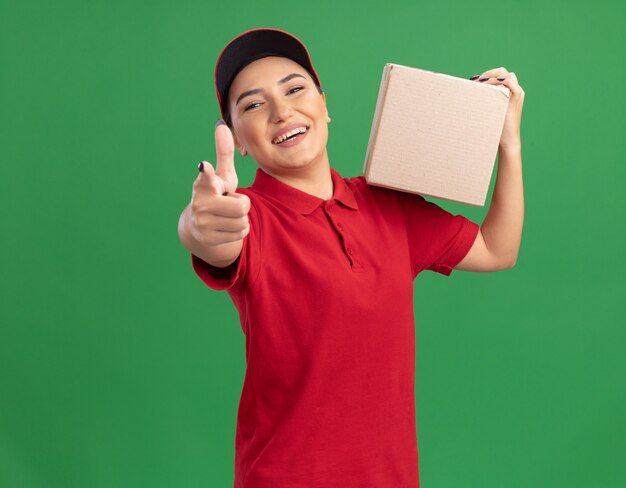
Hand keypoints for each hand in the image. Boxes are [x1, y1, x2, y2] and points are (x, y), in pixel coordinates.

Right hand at [189, 122, 250, 245]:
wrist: (200, 226)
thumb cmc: (217, 194)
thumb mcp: (223, 175)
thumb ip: (224, 152)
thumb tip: (221, 124)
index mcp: (204, 185)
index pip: (207, 177)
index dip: (207, 172)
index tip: (204, 165)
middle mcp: (200, 204)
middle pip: (243, 206)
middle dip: (243, 204)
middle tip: (230, 203)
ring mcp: (203, 223)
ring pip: (243, 221)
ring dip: (241, 218)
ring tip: (227, 215)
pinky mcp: (209, 239)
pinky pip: (241, 233)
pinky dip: (239, 230)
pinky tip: (227, 226)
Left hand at [471, 68, 524, 149]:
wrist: (506, 140)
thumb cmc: (496, 127)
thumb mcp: (490, 111)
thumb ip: (485, 102)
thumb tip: (469, 97)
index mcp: (510, 92)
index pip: (500, 75)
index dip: (488, 74)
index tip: (475, 79)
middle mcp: (515, 91)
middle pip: (504, 72)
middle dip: (489, 73)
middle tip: (477, 80)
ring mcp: (517, 94)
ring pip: (507, 76)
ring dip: (492, 76)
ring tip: (480, 83)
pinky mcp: (517, 99)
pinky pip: (510, 83)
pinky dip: (499, 81)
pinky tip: (487, 86)